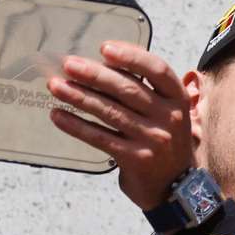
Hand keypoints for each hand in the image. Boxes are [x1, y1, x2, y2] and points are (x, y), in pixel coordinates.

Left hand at [47, 42, 192, 210]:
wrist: (174, 186)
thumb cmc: (164, 139)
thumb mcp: (168, 111)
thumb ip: (147, 88)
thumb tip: (105, 62)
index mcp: (178, 98)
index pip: (157, 69)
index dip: (131, 56)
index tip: (104, 48)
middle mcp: (169, 117)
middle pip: (127, 88)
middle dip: (94, 74)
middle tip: (69, 65)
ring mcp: (152, 139)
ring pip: (109, 112)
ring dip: (79, 96)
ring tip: (56, 86)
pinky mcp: (135, 158)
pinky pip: (100, 137)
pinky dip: (77, 126)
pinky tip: (59, 116)